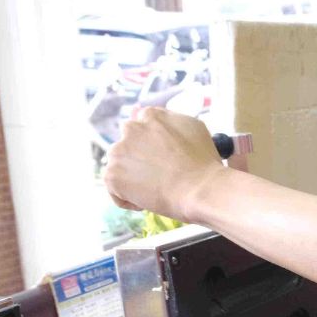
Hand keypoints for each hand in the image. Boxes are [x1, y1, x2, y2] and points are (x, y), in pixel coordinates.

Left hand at [103, 108, 223, 221]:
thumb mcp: (195, 127)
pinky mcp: (112, 175)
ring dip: (132, 178)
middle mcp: (131, 128)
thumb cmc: (204, 162)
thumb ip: (173, 122)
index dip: (152, 147)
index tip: (163, 159)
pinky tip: (148, 200)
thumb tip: (162, 125)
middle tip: (159, 176)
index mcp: (151, 115)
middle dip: (138, 160)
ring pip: (120, 167)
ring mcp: (118, 151)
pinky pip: (114, 190)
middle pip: (127, 146)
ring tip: (156, 190)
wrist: (200, 189)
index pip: (142, 128)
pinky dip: (128, 199)